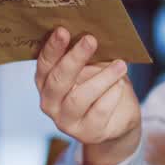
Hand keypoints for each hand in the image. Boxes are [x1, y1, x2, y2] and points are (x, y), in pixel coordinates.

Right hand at [35, 28, 140, 164]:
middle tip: (90, 40)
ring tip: (120, 64)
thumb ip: (86, 53)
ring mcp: (66, 121)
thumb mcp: (92, 66)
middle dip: (74, 58)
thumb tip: (91, 31)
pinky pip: (98, 112)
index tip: (63, 30)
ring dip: (101, 79)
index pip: (44, 64)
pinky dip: (111, 95)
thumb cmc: (101, 85)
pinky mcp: (88, 133)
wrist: (118, 118)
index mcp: (45, 82)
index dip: (52, 48)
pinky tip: (120, 84)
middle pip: (58, 81)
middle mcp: (50, 103)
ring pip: (78, 98)